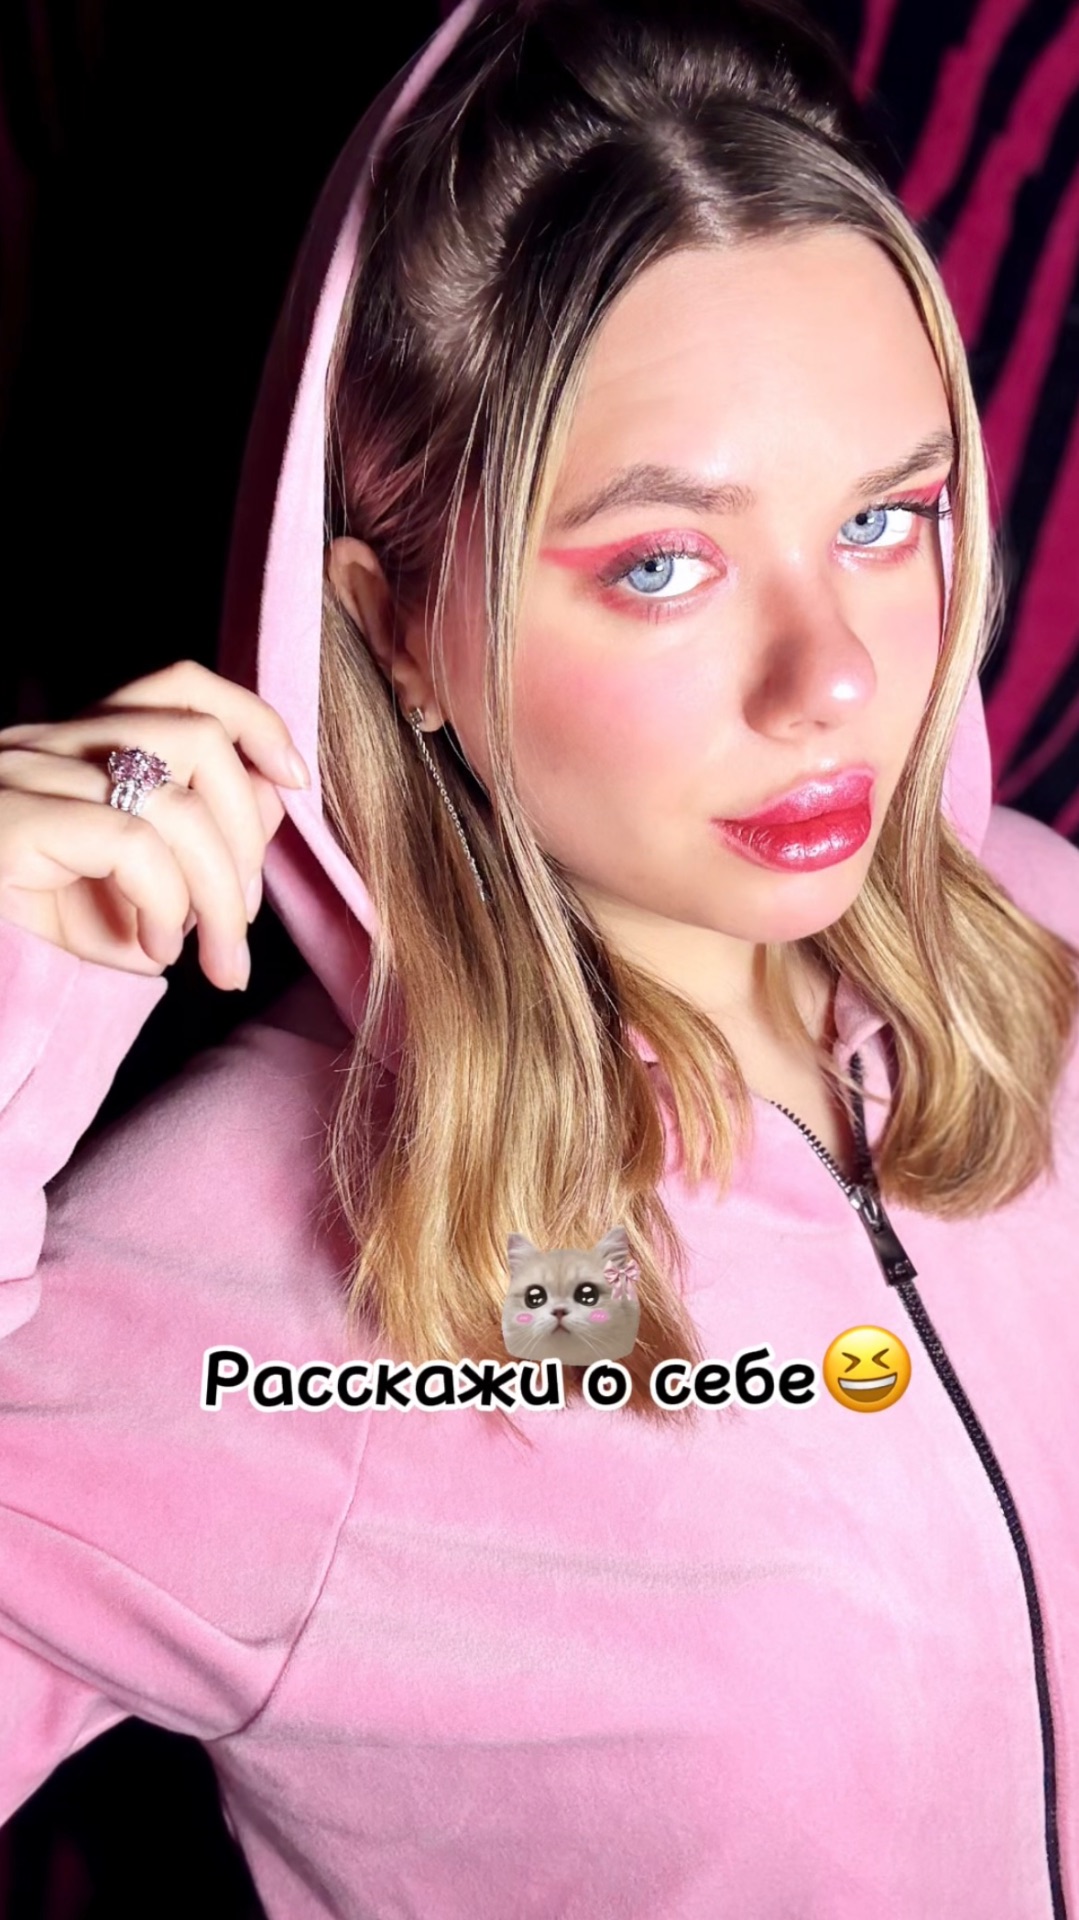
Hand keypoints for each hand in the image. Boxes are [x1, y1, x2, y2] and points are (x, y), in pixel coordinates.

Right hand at [0, 660, 309, 989]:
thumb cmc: (9, 926)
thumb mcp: (105, 897)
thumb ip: (182, 861)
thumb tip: (260, 833)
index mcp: (74, 746)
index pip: (179, 686)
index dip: (254, 720)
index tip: (293, 781)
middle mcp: (49, 746)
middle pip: (199, 736)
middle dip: (249, 839)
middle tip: (239, 926)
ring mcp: (26, 778)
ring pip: (178, 794)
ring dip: (222, 888)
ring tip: (211, 953)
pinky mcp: (11, 827)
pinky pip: (131, 843)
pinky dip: (167, 902)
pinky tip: (152, 949)